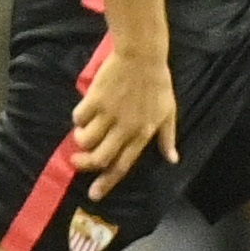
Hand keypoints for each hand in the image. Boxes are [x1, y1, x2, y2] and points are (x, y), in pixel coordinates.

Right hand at [71, 44, 179, 196]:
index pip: (123, 165)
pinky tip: (84, 113)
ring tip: (82, 134)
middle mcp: (125, 127)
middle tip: (77, 161)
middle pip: (100, 158)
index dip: (108, 182)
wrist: (143, 56)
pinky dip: (78, 119)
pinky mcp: (95, 99)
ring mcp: (109, 113)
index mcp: (143, 133)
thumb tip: (172, 159)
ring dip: (80, 140)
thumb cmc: (158, 84)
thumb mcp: (169, 112)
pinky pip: (78, 118)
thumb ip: (167, 138)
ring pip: (86, 140)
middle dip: (85, 164)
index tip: (94, 194)